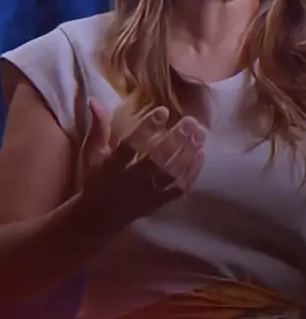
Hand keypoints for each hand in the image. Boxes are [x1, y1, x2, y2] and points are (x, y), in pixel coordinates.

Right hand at [82, 98, 206, 221]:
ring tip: (200, 134)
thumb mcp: (91, 153)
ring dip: (188, 154)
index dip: (147, 128)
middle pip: (157, 160)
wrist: (97, 219)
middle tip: (191, 122)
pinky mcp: (158, 203)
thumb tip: (95, 99)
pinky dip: (192, 173)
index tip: (163, 111)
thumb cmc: (95, 179)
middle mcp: (132, 180)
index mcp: (114, 165)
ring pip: (171, 175)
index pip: (130, 145)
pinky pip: (178, 190)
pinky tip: (201, 155)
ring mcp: (148, 193)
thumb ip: (98, 127)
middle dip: (176, 141)